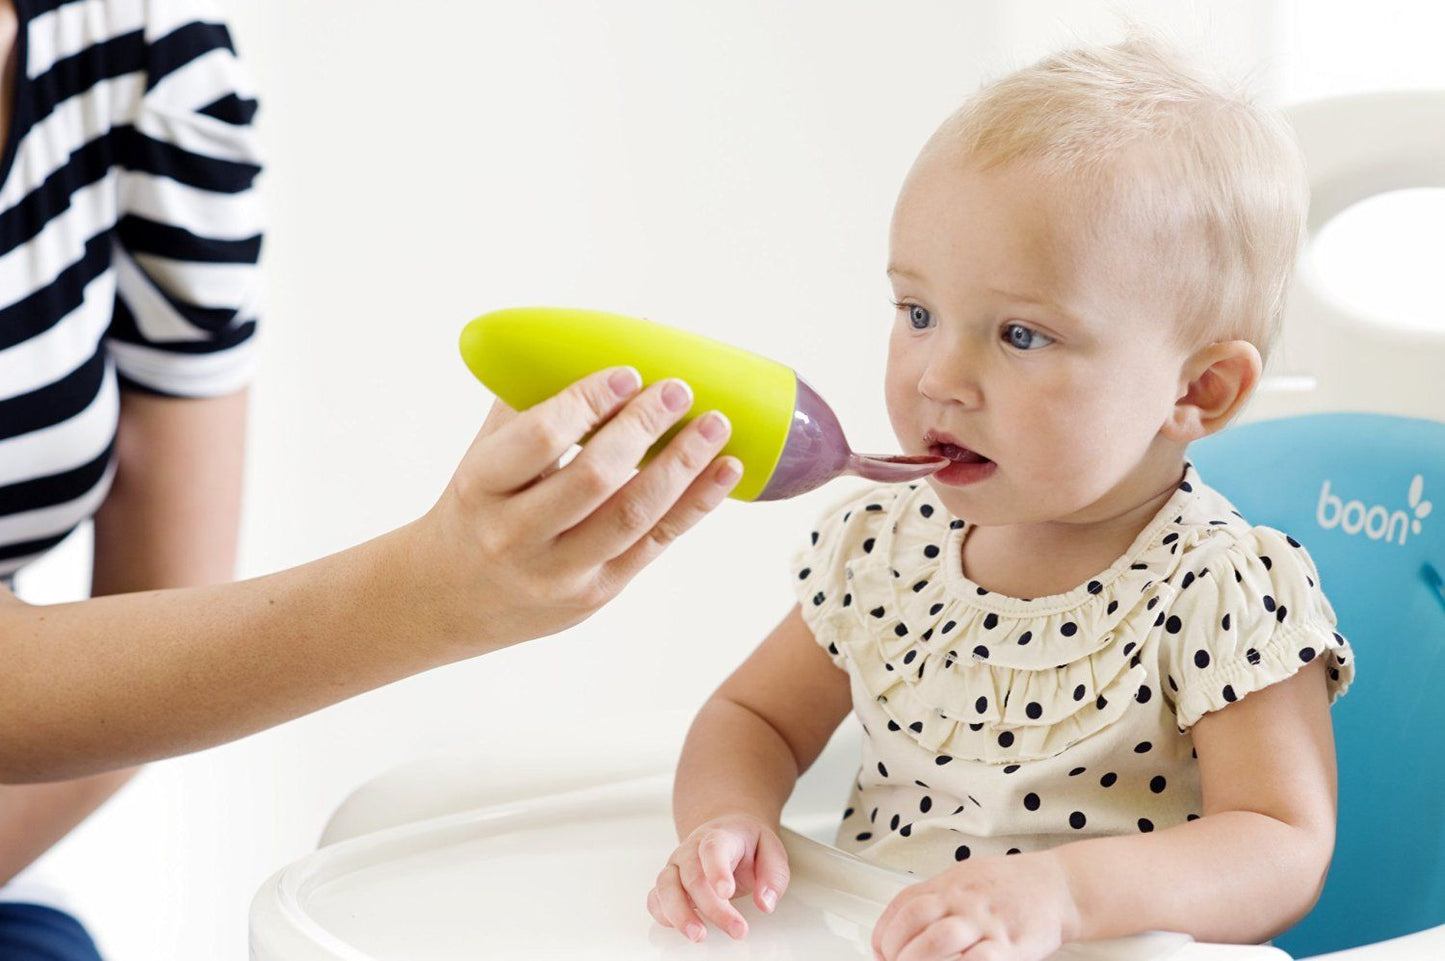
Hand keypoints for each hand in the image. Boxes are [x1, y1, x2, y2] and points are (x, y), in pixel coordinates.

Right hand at [411, 366, 741, 652]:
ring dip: (682, 466)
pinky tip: (724, 470)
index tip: (627, 372)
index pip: (540, 438)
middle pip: (593, 478)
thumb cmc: (479, 506)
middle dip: (643, 428)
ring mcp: (558, 572)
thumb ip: (531, 404)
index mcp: (481, 487)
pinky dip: (695, 504)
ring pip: (632, 516)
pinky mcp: (596, 594)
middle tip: (678, 390)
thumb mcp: (484, 454)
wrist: (452, 597)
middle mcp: (516, 535)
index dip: (587, 402)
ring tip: (714, 425)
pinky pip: (655, 544)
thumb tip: (595, 340)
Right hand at [647, 813, 790, 942]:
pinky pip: (655, 899)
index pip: (712, 849)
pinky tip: (683, 928)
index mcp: (718, 836)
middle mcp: (691, 850)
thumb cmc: (747, 844)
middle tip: (736, 929)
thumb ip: (774, 876)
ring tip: (699, 936)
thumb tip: (766, 903)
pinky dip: (664, 915)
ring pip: (666, 887)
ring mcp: (676, 866)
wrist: (726, 832)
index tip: (726, 892)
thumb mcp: (771, 850)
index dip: (716, 870)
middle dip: (713, 908)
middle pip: (692, 876)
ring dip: (680, 914)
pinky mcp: (667, 884)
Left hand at [872, 851, 1079, 960]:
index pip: (902, 905)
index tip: (880, 951)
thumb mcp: (965, 877)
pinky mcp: (1010, 944)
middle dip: (896, 950)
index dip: (883, 932)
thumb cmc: (1010, 885)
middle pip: (914, 921)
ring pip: (940, 940)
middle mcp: (963, 900)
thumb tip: (898, 924)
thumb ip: (934, 897)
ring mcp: (986, 922)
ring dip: (919, 960)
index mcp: (948, 884)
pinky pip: (980, 958)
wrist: (1058, 886)